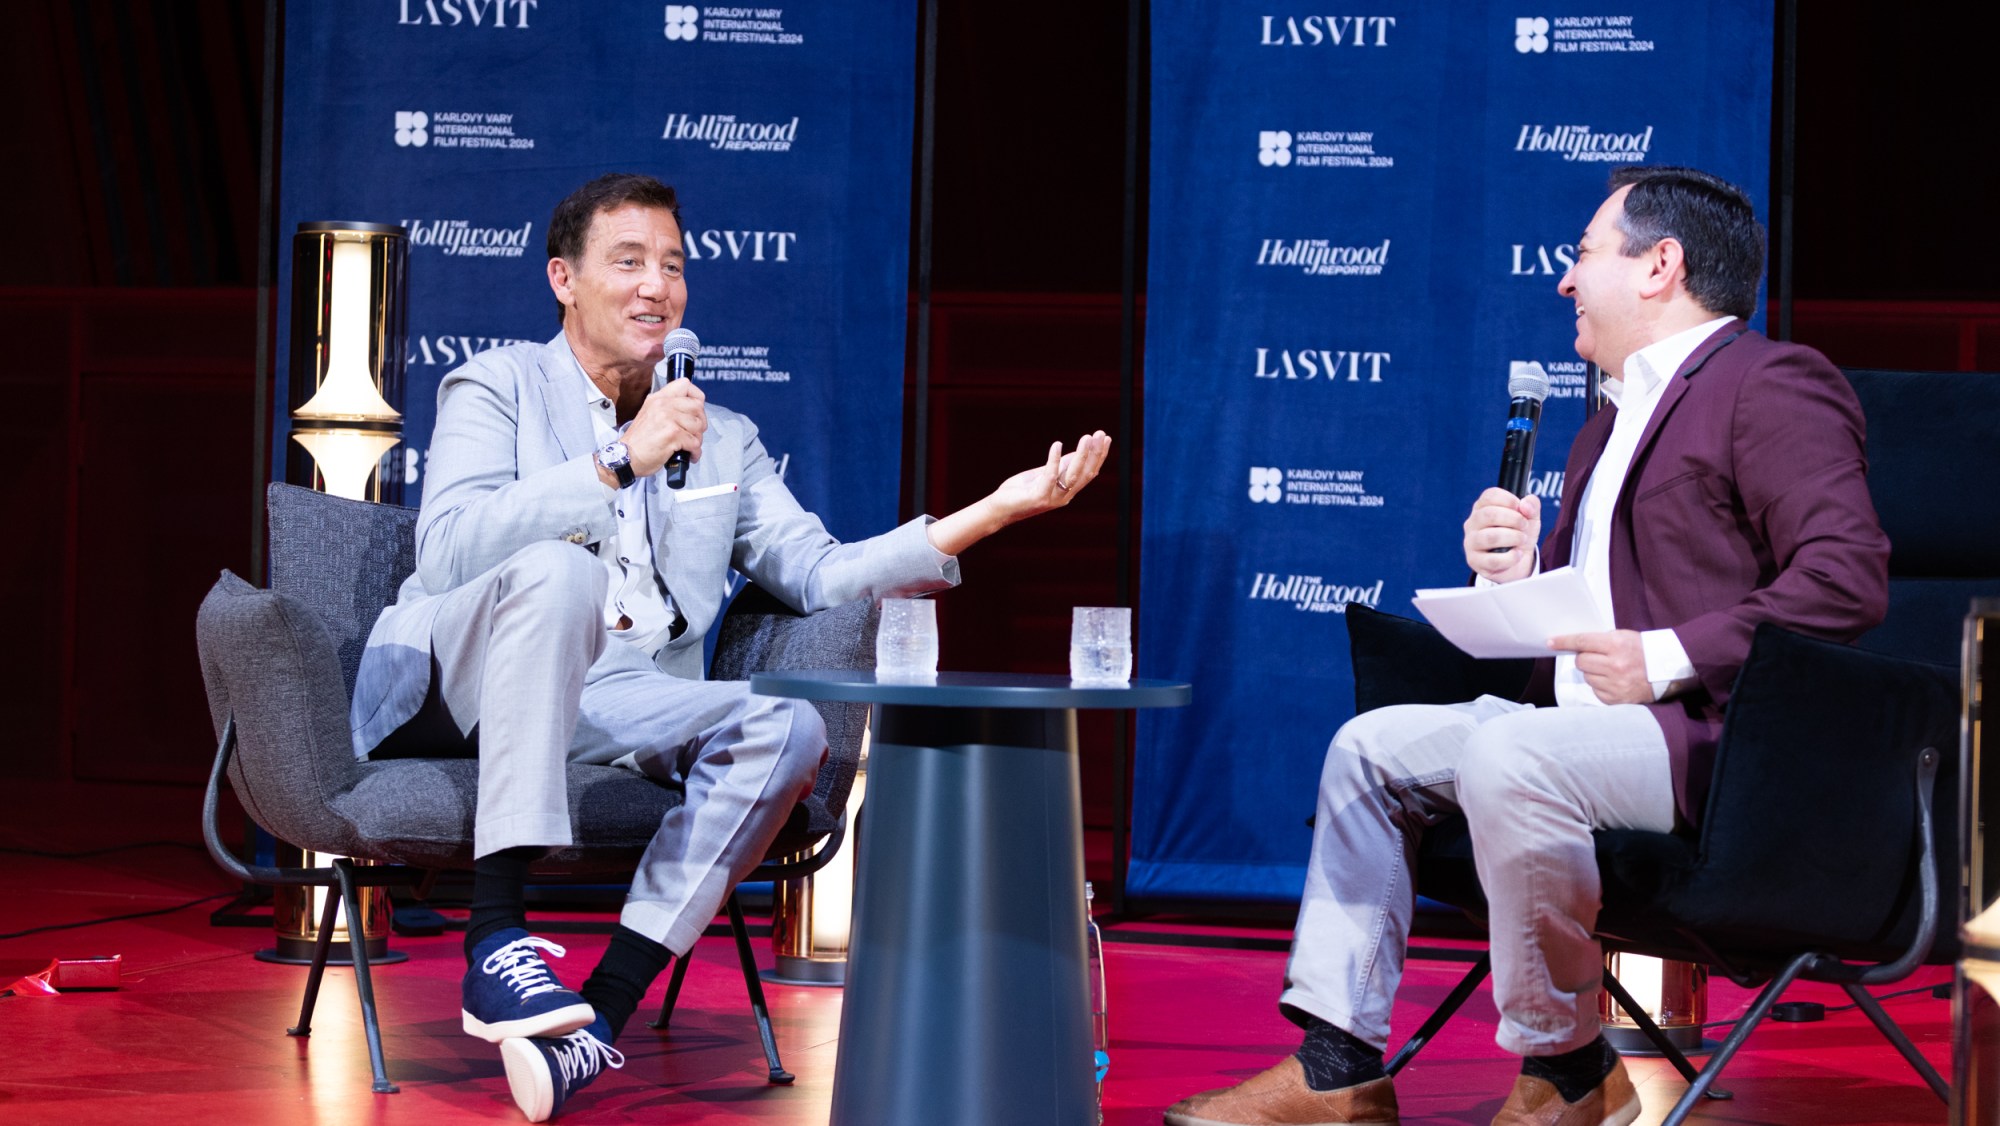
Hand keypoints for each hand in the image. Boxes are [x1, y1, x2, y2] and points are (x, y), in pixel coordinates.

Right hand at [624, 378, 706, 476]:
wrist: (625, 457)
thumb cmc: (638, 441)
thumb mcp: (650, 414)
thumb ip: (667, 408)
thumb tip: (690, 410)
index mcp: (658, 398)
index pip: (685, 384)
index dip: (697, 397)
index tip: (696, 410)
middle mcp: (663, 405)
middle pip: (697, 406)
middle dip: (700, 422)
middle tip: (695, 433)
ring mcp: (668, 419)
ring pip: (698, 426)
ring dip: (698, 439)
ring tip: (690, 446)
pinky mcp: (672, 435)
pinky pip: (694, 442)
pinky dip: (695, 452)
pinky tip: (689, 455)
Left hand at [989, 431, 1111, 521]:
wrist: (1000, 509)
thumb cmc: (1021, 491)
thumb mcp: (1044, 475)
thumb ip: (1061, 467)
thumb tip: (1077, 453)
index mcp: (1068, 491)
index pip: (1090, 473)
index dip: (1099, 456)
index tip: (1106, 438)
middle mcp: (1064, 497)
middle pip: (1085, 474)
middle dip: (1095, 453)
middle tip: (1101, 433)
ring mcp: (1052, 499)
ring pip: (1072, 476)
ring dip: (1081, 455)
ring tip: (1086, 437)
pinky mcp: (1038, 498)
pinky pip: (1049, 476)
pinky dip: (1054, 460)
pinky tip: (1057, 445)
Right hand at [1464, 487, 1540, 581]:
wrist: (1518, 562)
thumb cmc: (1518, 535)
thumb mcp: (1530, 518)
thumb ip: (1532, 505)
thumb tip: (1525, 505)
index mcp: (1482, 508)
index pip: (1490, 496)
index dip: (1509, 500)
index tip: (1522, 509)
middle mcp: (1472, 523)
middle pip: (1489, 514)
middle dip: (1514, 519)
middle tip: (1524, 526)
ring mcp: (1470, 542)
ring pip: (1490, 537)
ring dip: (1513, 537)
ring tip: (1522, 540)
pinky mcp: (1474, 561)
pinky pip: (1493, 559)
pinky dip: (1511, 557)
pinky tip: (1517, 555)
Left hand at [1548, 629, 1651, 704]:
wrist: (1668, 671)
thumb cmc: (1644, 650)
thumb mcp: (1624, 637)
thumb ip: (1600, 641)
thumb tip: (1575, 645)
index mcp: (1617, 645)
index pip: (1582, 642)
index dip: (1564, 642)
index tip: (1551, 642)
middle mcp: (1615, 666)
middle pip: (1581, 661)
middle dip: (1584, 658)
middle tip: (1597, 657)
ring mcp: (1615, 684)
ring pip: (1587, 677)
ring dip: (1593, 672)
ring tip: (1611, 669)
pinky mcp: (1616, 699)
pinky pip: (1596, 690)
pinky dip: (1601, 685)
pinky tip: (1615, 681)